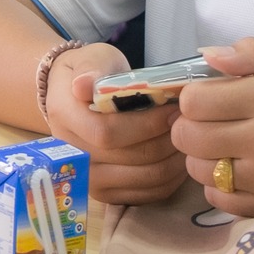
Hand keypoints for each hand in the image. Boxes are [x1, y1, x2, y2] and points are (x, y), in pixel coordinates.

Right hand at [43, 42, 186, 203]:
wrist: (76, 98)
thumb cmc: (94, 73)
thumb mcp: (94, 58)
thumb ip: (92, 68)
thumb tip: (84, 86)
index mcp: (64, 116)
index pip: (107, 132)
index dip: (147, 124)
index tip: (173, 109)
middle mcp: (72, 154)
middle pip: (130, 158)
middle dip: (166, 141)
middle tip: (189, 123)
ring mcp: (89, 179)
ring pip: (144, 179)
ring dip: (174, 160)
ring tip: (188, 138)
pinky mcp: (107, 195)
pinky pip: (148, 195)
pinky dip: (171, 178)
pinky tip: (179, 157)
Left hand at [172, 38, 253, 216]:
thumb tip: (207, 55)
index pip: (194, 102)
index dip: (193, 97)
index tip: (209, 97)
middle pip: (189, 137)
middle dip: (191, 125)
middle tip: (212, 122)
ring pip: (198, 169)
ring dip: (202, 156)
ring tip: (225, 145)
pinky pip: (219, 200)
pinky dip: (218, 186)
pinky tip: (236, 171)